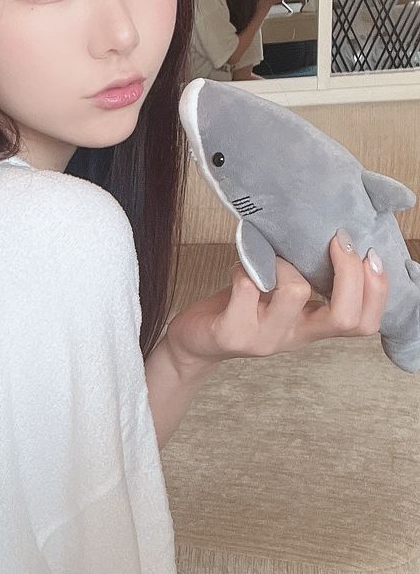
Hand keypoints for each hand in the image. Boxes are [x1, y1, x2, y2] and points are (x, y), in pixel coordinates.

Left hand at [164, 232, 388, 372]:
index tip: (369, 253)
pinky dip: (245, 265)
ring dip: (283, 262)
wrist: (196, 340)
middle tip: (334, 241)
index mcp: (313, 326)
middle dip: (348, 271)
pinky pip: (248, 285)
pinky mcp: (232, 333)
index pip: (364, 323)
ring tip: (266, 259)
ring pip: (295, 291)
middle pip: (344, 316)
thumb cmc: (242, 306)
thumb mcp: (283, 295)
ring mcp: (264, 338)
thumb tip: (338, 232)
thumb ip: (309, 276)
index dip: (377, 290)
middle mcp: (295, 336)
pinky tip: (238, 267)